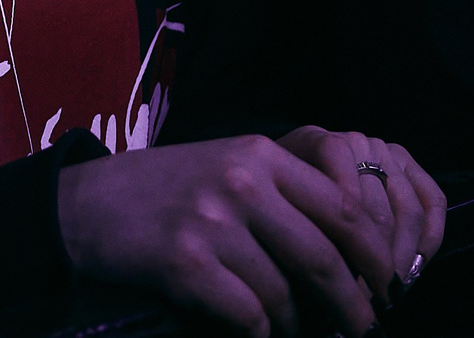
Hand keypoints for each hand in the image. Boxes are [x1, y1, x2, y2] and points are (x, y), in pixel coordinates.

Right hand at [57, 135, 392, 337]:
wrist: (86, 205)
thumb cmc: (166, 190)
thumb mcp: (227, 166)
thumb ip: (283, 193)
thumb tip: (350, 248)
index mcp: (259, 153)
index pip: (342, 206)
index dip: (374, 252)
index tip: (388, 280)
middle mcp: (241, 182)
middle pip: (323, 255)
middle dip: (352, 302)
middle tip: (365, 326)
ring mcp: (212, 222)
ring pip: (285, 294)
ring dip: (297, 325)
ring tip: (296, 332)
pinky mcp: (184, 263)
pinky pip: (246, 315)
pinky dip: (259, 334)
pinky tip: (255, 333)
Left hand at [275, 126, 445, 297]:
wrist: (280, 163)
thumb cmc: (279, 195)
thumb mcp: (276, 207)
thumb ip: (300, 233)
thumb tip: (334, 285)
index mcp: (317, 145)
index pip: (346, 204)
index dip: (352, 254)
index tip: (349, 294)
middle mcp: (355, 141)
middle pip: (379, 215)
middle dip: (378, 266)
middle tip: (370, 301)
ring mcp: (384, 149)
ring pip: (409, 213)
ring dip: (403, 259)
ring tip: (390, 290)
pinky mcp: (407, 161)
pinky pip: (433, 200)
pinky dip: (430, 237)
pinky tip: (417, 265)